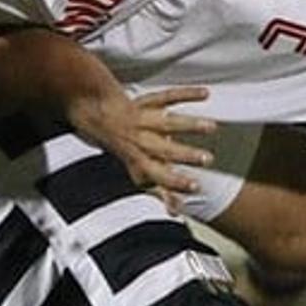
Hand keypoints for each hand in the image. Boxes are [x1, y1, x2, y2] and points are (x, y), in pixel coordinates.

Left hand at [66, 85, 216, 209]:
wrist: (95, 115)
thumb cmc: (123, 147)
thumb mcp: (137, 171)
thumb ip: (159, 189)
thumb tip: (175, 211)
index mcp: (139, 160)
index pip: (159, 175)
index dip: (175, 183)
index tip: (196, 187)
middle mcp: (141, 142)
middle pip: (165, 150)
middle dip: (186, 155)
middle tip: (207, 159)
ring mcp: (143, 121)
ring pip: (167, 123)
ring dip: (189, 126)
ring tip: (210, 127)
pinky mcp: (146, 102)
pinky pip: (167, 96)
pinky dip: (186, 94)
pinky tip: (205, 94)